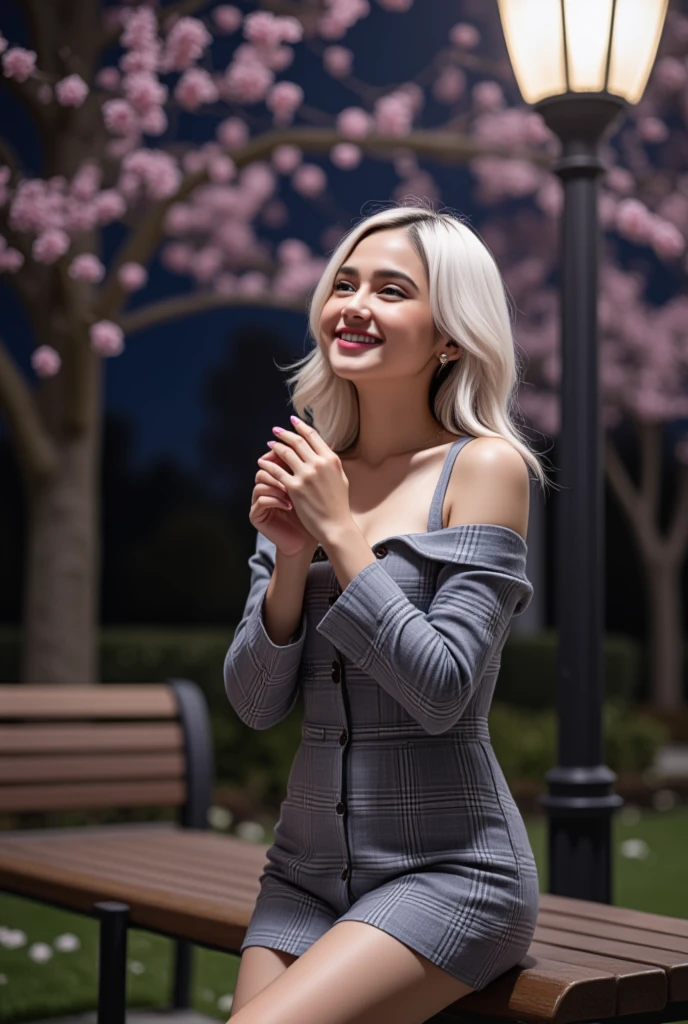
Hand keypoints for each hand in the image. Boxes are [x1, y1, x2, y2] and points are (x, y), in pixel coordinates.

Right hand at [249, 449, 318, 558]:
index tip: (299, 454)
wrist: (306, 541)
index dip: (284, 453)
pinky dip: (276, 500)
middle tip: (292, 468)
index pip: (275, 458)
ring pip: (260, 480)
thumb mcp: (312, 488)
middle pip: (264, 465)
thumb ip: (309, 469)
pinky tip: (289, 505)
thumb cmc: (312, 514)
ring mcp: (258, 500)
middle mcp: (265, 487)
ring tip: (291, 490)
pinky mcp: (256, 515)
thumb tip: (316, 443)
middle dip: (278, 465)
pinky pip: (261, 500)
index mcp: (277, 478)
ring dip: (277, 483)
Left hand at [258, 416, 353, 543]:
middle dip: (284, 434)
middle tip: (275, 431)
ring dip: (275, 447)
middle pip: (297, 441)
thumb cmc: (338, 505)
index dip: (300, 426)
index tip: (292, 421)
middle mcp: (319, 463)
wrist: (335, 526)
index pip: (313, 436)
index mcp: (331, 459)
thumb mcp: (340, 478)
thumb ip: (330, 463)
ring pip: (286, 453)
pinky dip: (268, 465)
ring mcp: (306, 475)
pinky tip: (263, 463)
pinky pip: (277, 471)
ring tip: (269, 445)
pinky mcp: (294, 487)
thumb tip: (321, 452)